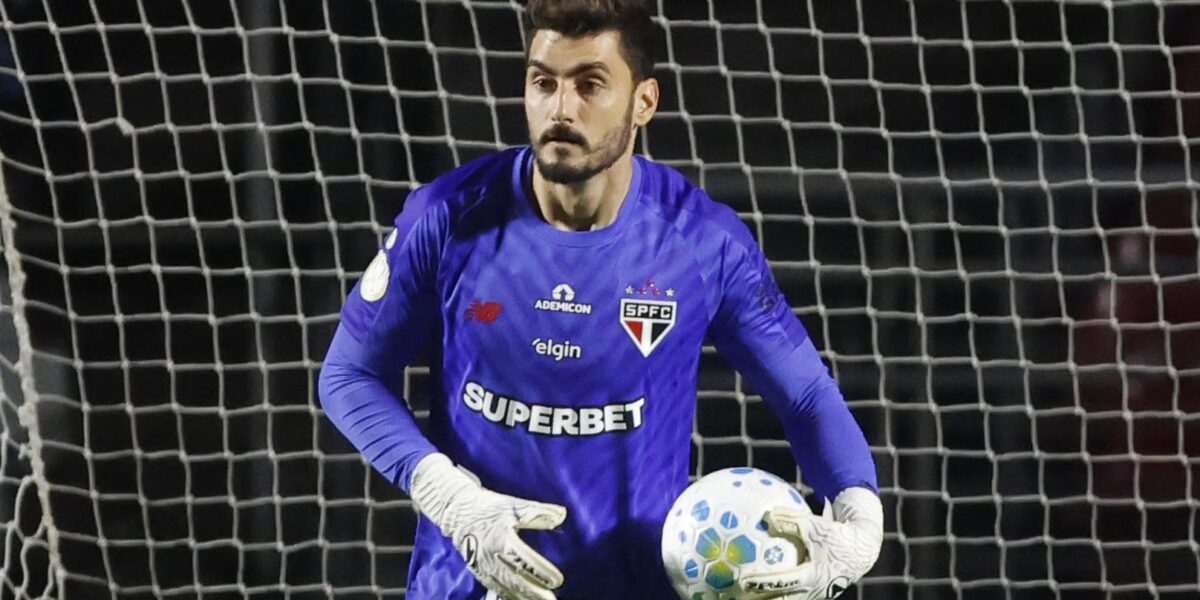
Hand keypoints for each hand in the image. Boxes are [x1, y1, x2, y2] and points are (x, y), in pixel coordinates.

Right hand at [409, 453, 567, 599]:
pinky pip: (495, 588)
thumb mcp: (514, 505)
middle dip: (534, 592)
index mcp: (501, 538)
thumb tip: (561, 515)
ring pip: (505, 588)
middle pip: (515, 579)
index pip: (523, 559)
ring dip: (523, 597)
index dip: (540, 571)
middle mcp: (490, 556)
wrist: (456, 512)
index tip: (556, 580)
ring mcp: (482, 566)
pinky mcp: (478, 572)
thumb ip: (539, 511)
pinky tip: (521, 599)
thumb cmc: (488, 507)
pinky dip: (510, 596)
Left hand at [738, 487, 882, 599]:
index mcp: (812, 576)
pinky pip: (792, 596)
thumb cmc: (836, 534)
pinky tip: (759, 592)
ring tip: (743, 598)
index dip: (763, 583)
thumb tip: (768, 515)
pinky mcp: (814, 593)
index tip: (743, 581)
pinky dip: (776, 595)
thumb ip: (791, 520)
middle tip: (738, 597)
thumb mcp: (815, 525)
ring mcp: (814, 595)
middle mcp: (813, 591)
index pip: (783, 583)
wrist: (862, 549)